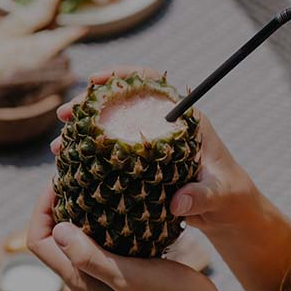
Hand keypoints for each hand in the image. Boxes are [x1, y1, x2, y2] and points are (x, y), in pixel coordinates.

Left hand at [26, 184, 240, 290]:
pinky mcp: (119, 263)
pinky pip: (98, 235)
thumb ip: (91, 257)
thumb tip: (58, 230)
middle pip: (52, 234)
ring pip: (74, 233)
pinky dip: (99, 215)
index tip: (61, 184)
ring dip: (78, 208)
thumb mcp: (128, 276)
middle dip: (56, 203)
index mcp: (77, 277)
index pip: (37, 240)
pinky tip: (118, 199)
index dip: (41, 209)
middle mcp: (83, 275)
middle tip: (77, 176)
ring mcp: (100, 270)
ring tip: (95, 182)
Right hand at [53, 73, 259, 238]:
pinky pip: (111, 154)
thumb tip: (179, 202)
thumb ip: (201, 196)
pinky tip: (70, 169)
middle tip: (64, 116)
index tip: (95, 80)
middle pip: (122, 103)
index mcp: (185, 120)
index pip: (151, 84)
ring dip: (83, 134)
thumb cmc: (232, 198)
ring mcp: (152, 145)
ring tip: (58, 147)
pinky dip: (90, 158)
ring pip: (111, 128)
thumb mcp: (220, 196)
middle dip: (89, 106)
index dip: (122, 76)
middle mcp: (165, 127)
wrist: (231, 214)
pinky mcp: (142, 165)